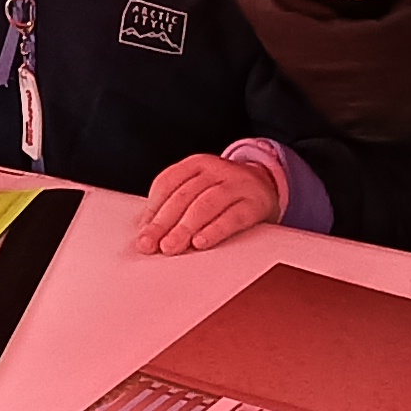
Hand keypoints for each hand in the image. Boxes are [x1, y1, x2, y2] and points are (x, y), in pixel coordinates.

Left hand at [135, 150, 287, 254]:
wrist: (267, 188)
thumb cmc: (224, 195)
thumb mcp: (200, 190)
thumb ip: (176, 205)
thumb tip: (148, 232)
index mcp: (197, 163)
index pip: (168, 182)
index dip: (152, 208)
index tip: (142, 232)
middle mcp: (217, 169)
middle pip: (184, 195)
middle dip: (164, 223)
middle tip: (151, 245)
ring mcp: (238, 184)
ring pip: (206, 204)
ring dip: (185, 228)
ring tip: (171, 247)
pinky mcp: (256, 203)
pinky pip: (233, 217)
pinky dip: (215, 230)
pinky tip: (201, 242)